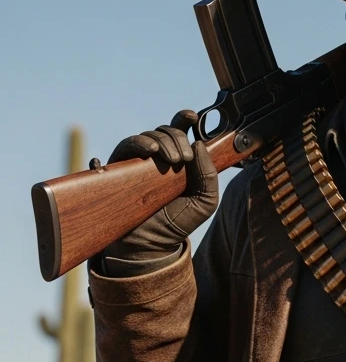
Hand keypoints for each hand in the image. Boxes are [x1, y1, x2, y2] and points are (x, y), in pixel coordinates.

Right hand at [104, 109, 218, 260]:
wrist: (151, 244)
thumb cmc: (178, 222)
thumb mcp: (205, 201)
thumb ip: (209, 174)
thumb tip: (199, 144)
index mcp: (180, 160)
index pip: (181, 132)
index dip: (185, 119)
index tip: (193, 117)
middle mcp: (159, 157)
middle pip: (166, 131)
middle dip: (176, 138)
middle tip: (181, 159)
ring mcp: (139, 162)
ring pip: (147, 137)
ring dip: (158, 142)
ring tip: (166, 159)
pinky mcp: (120, 169)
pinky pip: (124, 148)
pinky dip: (135, 145)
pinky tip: (148, 152)